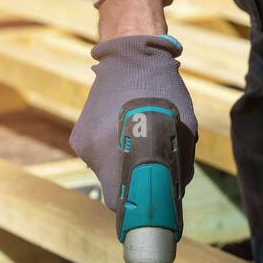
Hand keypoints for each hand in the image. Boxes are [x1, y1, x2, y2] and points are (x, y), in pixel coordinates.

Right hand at [71, 0, 197, 211]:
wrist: (129, 55)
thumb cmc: (163, 90)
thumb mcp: (184, 127)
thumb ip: (180, 165)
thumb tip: (174, 196)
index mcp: (116, 152)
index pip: (119, 202)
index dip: (137, 207)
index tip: (151, 208)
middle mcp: (93, 152)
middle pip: (114, 190)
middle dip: (133, 186)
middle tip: (152, 171)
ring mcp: (83, 145)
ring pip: (107, 174)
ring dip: (123, 166)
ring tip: (137, 140)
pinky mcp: (78, 138)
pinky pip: (99, 159)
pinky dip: (112, 153)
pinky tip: (123, 131)